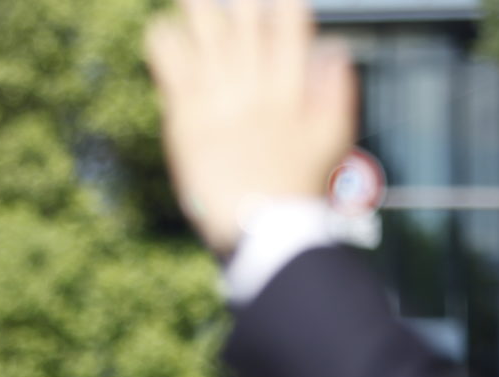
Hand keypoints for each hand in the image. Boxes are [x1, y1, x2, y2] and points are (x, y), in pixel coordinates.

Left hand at [146, 0, 356, 255]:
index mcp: (290, 83)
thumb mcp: (332, 140)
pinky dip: (163, 38)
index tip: (272, 13)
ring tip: (193, 11)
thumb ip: (336, 91)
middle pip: (242, 11)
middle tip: (229, 13)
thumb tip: (334, 49)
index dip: (280, 9)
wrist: (261, 231)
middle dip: (237, 6)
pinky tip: (166, 40)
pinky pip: (167, 53)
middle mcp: (253, 81)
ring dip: (196, 11)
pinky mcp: (184, 109)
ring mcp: (216, 92)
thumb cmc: (296, 191)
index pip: (287, 17)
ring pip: (201, 22)